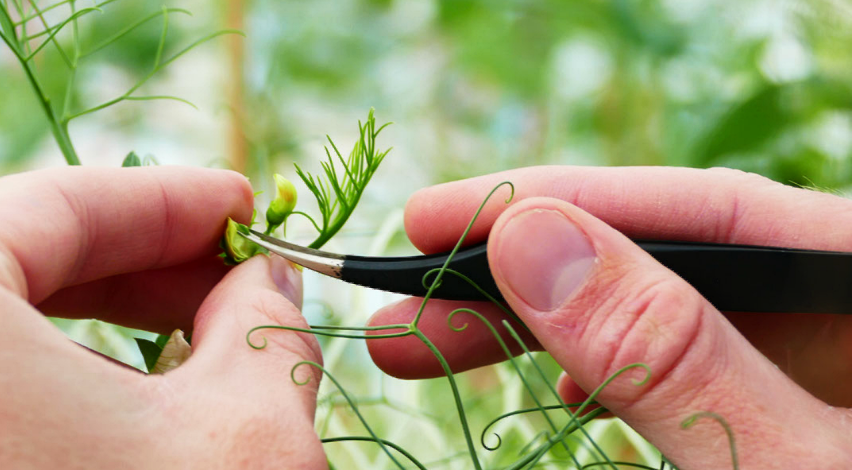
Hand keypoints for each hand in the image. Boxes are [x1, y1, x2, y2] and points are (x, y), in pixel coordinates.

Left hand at [0, 167, 324, 468]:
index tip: (242, 209)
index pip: (47, 202)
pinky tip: (94, 415)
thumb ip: (260, 328)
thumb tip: (265, 288)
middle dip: (106, 250)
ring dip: (56, 315)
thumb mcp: (249, 437)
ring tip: (167, 339)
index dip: (163, 197)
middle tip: (211, 270)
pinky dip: (2, 385)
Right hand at [367, 166, 851, 467]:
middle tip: (405, 311)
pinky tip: (556, 385)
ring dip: (545, 324)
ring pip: (668, 314)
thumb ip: (673, 359)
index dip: (565, 202)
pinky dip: (605, 373)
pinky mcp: (793, 415)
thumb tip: (532, 239)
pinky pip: (688, 368)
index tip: (434, 219)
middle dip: (528, 277)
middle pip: (676, 262)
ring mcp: (825, 369)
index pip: (714, 216)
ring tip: (441, 347)